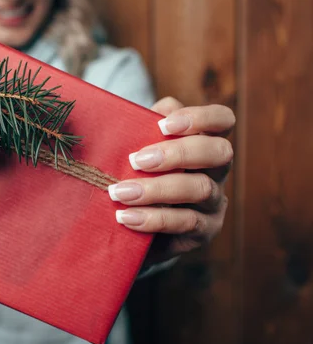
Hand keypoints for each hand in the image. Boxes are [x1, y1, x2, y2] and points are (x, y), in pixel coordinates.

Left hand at [109, 97, 234, 266]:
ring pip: (200, 188)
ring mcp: (214, 203)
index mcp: (203, 144)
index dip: (201, 117)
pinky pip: (186, 222)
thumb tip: (155, 112)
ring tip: (120, 192)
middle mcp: (217, 172)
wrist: (133, 231)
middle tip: (136, 160)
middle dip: (178, 153)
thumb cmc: (137, 181)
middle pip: (219, 151)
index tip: (163, 125)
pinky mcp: (204, 231)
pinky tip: (126, 217)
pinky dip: (153, 218)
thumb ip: (146, 128)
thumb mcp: (138, 153)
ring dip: (157, 188)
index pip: (222, 120)